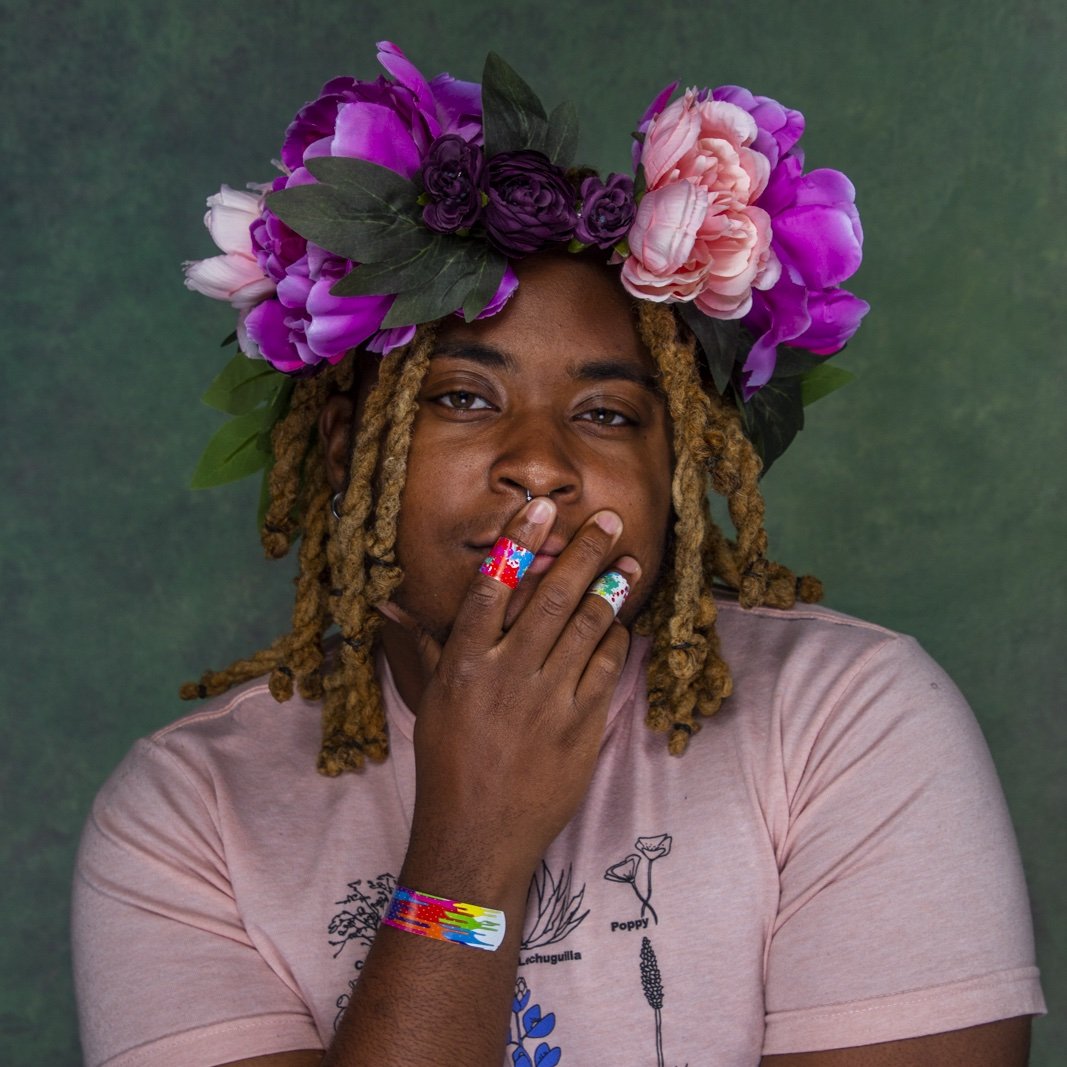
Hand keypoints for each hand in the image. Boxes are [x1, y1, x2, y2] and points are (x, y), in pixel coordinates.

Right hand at [384, 496, 640, 900]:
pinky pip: (607, 668)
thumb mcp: (430, 702)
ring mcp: (549, 700)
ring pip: (588, 627)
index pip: (494, 586)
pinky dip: (616, 641)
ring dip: (612, 588)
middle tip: (610, 520)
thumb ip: (425, 646)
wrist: (479, 836)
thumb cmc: (447, 765)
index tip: (541, 507)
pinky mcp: (582, 726)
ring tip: (629, 561)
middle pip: (553, 596)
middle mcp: (508, 674)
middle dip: (585, 551)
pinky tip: (621, 624)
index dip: (519, 542)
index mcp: (466, 663)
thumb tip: (388, 604)